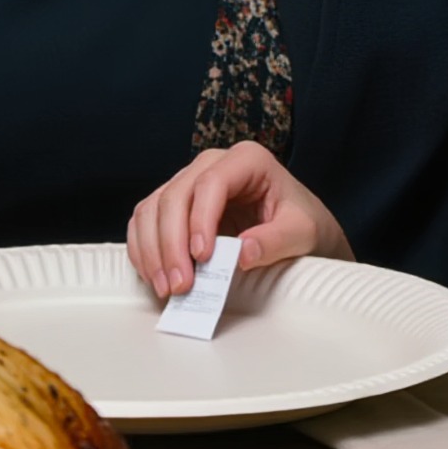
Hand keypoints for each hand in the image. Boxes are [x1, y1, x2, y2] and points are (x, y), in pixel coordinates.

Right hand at [127, 141, 353, 297]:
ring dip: (153, 250)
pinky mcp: (177, 205)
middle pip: (176, 195)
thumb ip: (276, 240)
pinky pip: (146, 220)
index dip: (200, 219)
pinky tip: (154, 275)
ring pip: (154, 207)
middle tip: (180, 284)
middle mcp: (212, 164)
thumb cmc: (302, 223)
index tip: (203, 257)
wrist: (297, 228)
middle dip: (172, 243)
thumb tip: (243, 253)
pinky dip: (144, 248)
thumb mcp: (303, 232)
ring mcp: (190, 181)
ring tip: (167, 288)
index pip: (211, 182)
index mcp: (247, 160)